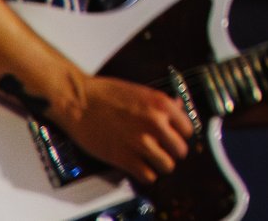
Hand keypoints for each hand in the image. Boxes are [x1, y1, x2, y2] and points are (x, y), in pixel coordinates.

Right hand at [52, 73, 193, 183]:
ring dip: (160, 166)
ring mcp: (140, 142)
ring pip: (167, 166)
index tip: (172, 138)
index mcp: (162, 105)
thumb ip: (163, 104)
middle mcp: (156, 123)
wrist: (79, 101)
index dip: (180, 136)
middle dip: (172, 152)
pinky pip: (148, 176)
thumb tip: (178, 110)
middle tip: (162, 152)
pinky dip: (145, 175)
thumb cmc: (108, 94)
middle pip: (180, 151)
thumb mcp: (143, 92)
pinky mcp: (123, 158)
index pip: (188, 130)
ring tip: (152, 162)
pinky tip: (139, 168)